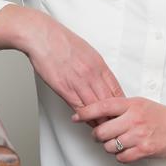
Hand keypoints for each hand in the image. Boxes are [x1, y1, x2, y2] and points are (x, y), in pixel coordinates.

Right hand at [23, 10, 125, 127]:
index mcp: (99, 64)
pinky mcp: (65, 89)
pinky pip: (79, 108)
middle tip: (118, 125)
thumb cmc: (60, 40)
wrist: (42, 36)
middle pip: (109, 101)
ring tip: (105, 129)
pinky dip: (85, 118)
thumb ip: (95, 66)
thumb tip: (100, 77)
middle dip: (114, 115)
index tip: (123, 112)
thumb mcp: (86, 51)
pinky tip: (88, 123)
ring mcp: (79, 82)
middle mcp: (92, 74)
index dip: (121, 104)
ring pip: (96, 108)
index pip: (116, 89)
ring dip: (101, 120)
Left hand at [71, 97, 165, 163]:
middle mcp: (133, 119)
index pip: (102, 107)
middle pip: (101, 131)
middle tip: (99, 135)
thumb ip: (121, 107)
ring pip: (109, 146)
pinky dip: (120, 156)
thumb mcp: (140, 104)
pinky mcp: (143, 150)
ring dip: (109, 147)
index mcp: (131, 105)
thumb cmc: (161, 116)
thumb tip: (98, 113)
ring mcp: (138, 136)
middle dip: (97, 136)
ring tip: (116, 143)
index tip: (76, 117)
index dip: (85, 113)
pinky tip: (125, 150)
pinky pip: (121, 158)